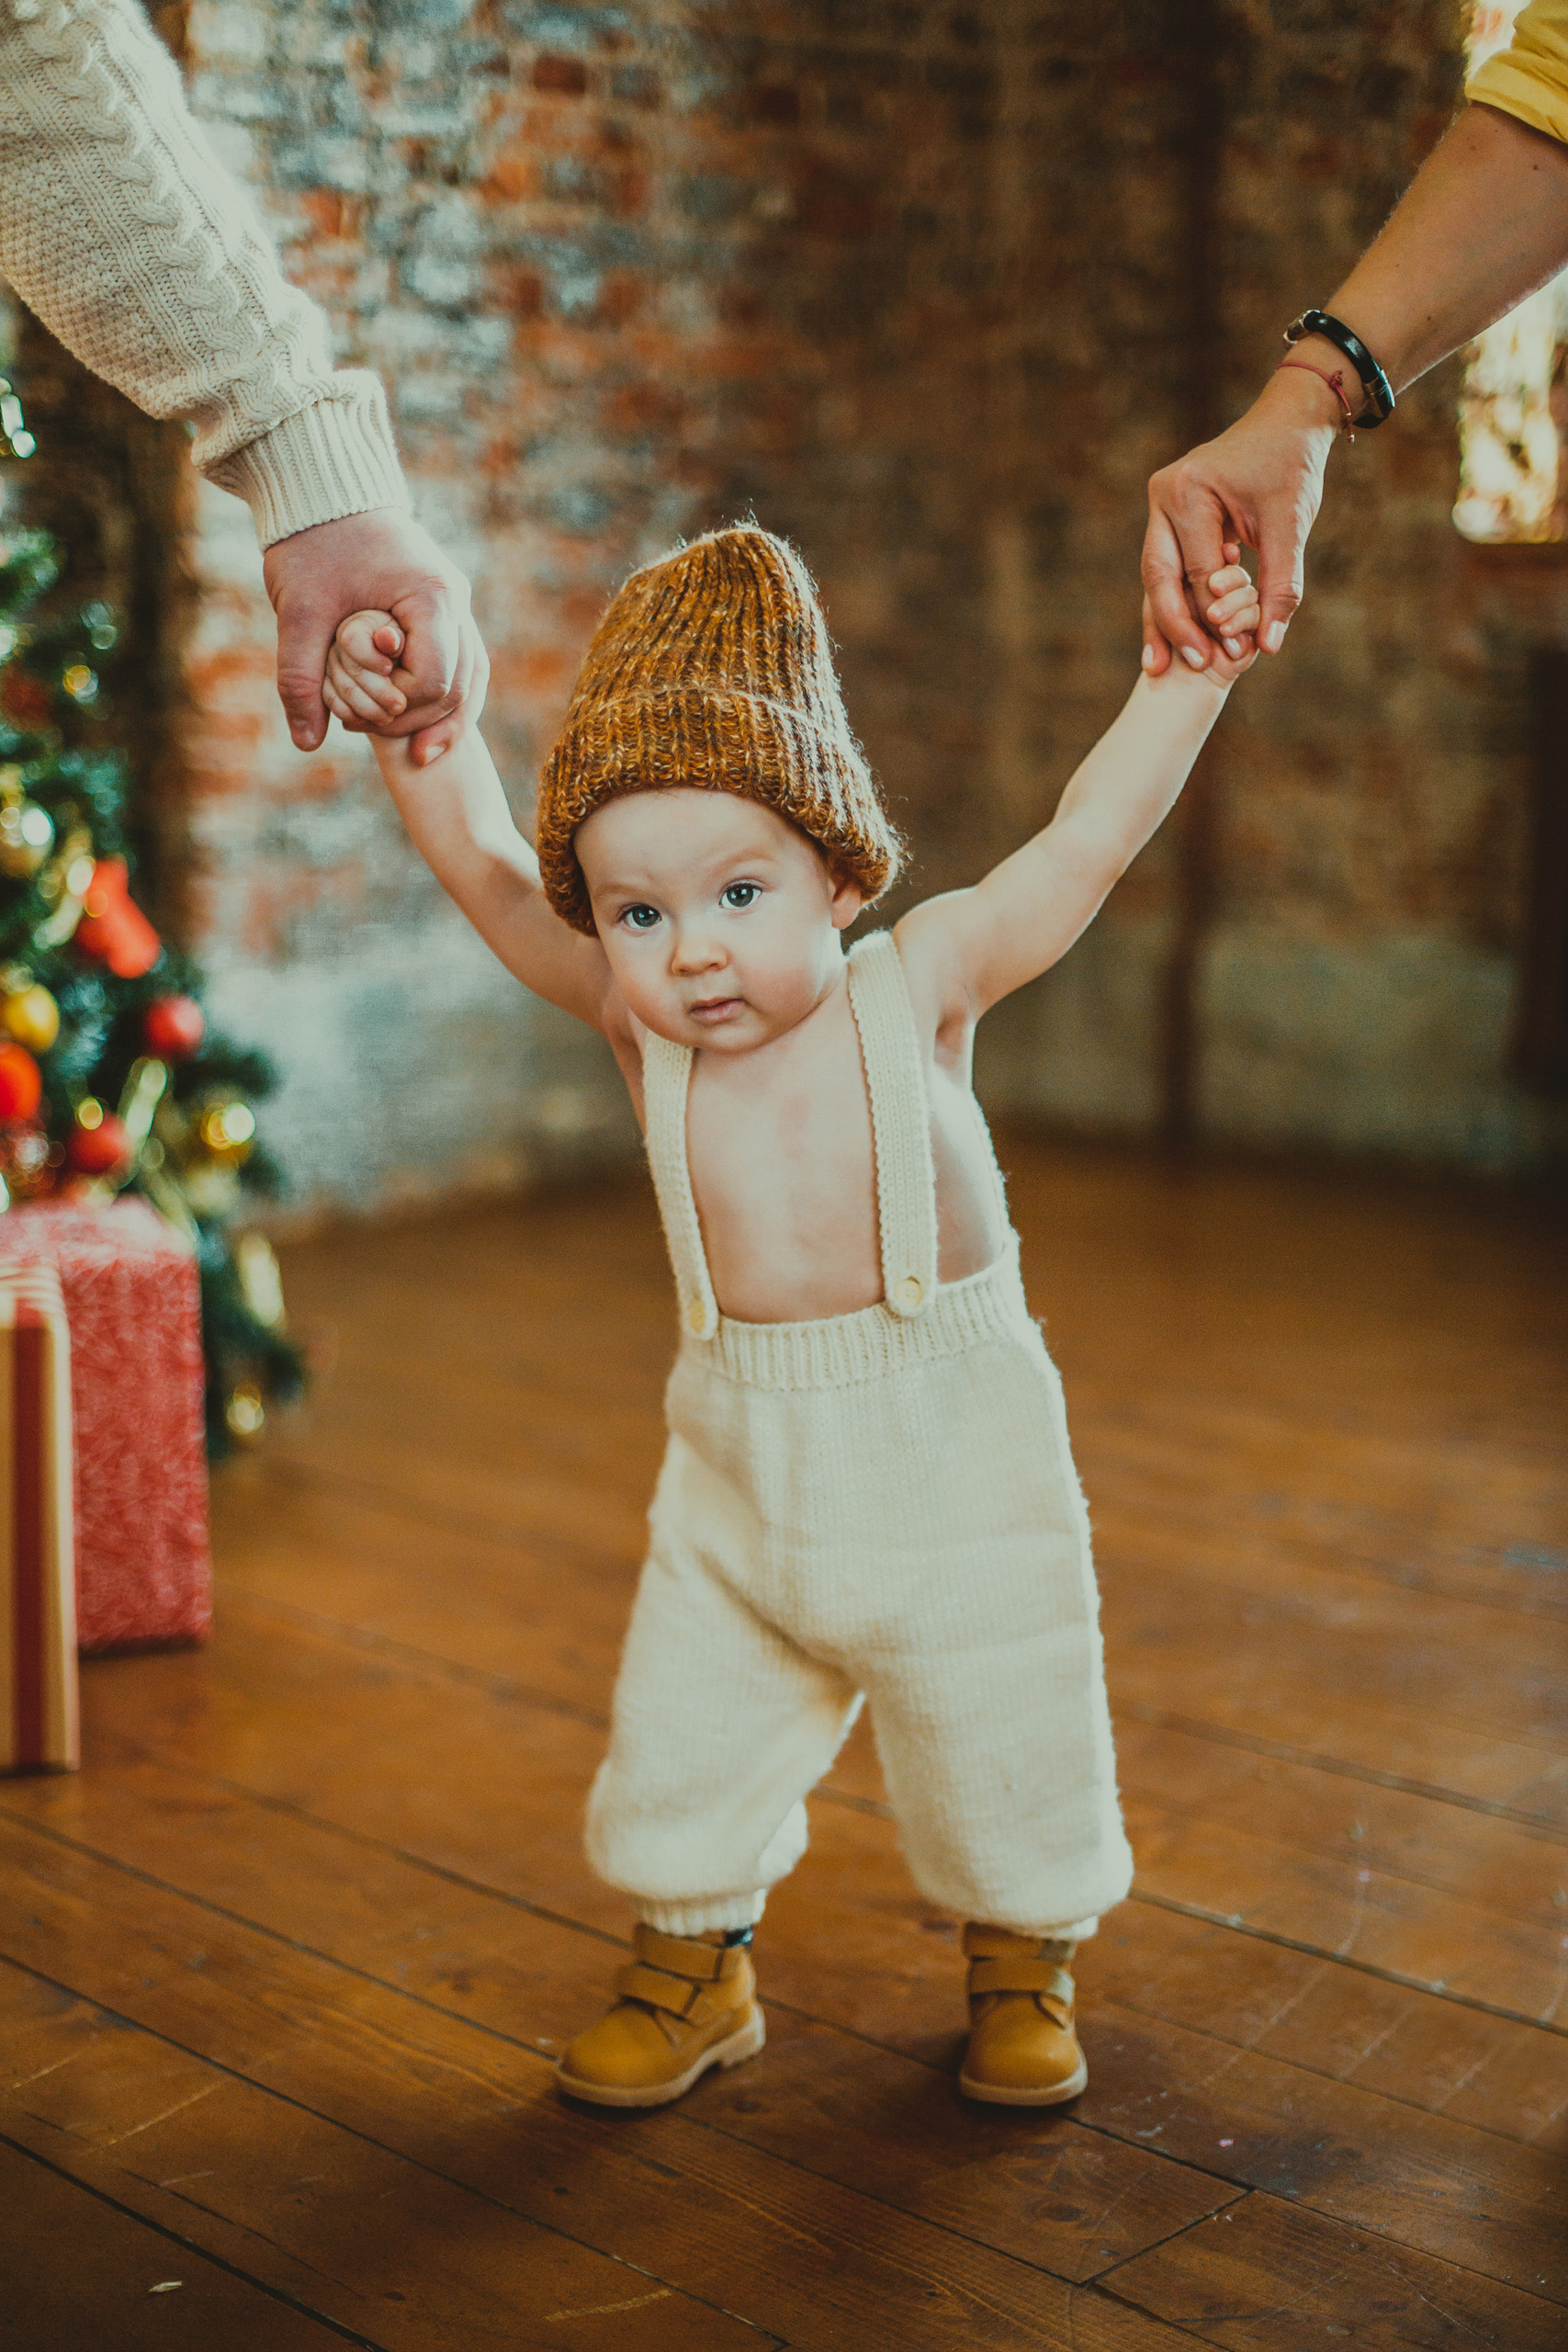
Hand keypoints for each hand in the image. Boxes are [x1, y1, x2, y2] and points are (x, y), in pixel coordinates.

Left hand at [263, 507, 488, 765]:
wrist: (324, 490)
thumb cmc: (311, 543)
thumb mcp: (299, 612)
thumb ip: (300, 678)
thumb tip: (307, 743)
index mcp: (431, 597)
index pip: (433, 682)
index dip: (396, 710)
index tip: (352, 715)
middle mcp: (456, 601)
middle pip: (462, 688)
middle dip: (420, 723)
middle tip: (369, 735)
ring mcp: (455, 605)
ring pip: (471, 679)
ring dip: (441, 718)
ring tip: (412, 752)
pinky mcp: (443, 609)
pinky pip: (460, 663)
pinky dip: (442, 696)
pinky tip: (412, 721)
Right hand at [1141, 367, 1340, 675]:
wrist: (1287, 423)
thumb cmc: (1290, 467)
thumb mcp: (1291, 524)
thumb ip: (1280, 585)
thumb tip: (1270, 644)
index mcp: (1190, 491)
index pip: (1199, 570)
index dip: (1217, 616)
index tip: (1235, 656)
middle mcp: (1165, 495)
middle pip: (1160, 576)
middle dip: (1173, 626)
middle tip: (1187, 667)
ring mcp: (1160, 505)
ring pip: (1156, 576)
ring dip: (1160, 621)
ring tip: (1158, 668)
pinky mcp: (1168, 516)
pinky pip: (1166, 567)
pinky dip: (1171, 601)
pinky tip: (1168, 639)